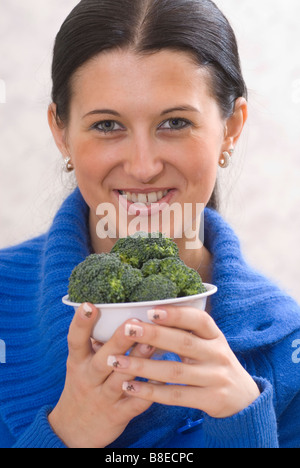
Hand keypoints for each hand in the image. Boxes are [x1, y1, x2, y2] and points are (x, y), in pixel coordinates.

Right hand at [48, 304, 153, 447]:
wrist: (72, 432)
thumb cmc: (83, 386)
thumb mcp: (80, 364)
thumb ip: (95, 342)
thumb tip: (116, 308)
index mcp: (78, 363)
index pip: (75, 341)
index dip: (81, 323)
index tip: (89, 305)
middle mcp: (89, 379)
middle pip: (103, 359)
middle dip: (118, 341)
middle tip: (132, 322)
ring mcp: (104, 398)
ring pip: (121, 379)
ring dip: (137, 362)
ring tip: (153, 343)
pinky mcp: (118, 415)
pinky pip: (136, 403)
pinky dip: (150, 392)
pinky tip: (164, 378)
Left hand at [108, 306, 260, 418]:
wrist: (243, 398)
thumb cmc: (214, 363)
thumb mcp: (208, 344)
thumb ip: (185, 332)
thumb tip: (147, 315)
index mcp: (216, 335)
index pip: (199, 319)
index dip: (176, 314)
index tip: (151, 310)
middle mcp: (218, 354)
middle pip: (184, 342)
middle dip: (154, 335)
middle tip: (127, 329)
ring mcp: (215, 378)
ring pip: (175, 371)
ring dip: (143, 366)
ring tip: (117, 362)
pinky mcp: (211, 400)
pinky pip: (176, 396)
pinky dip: (151, 392)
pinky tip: (129, 387)